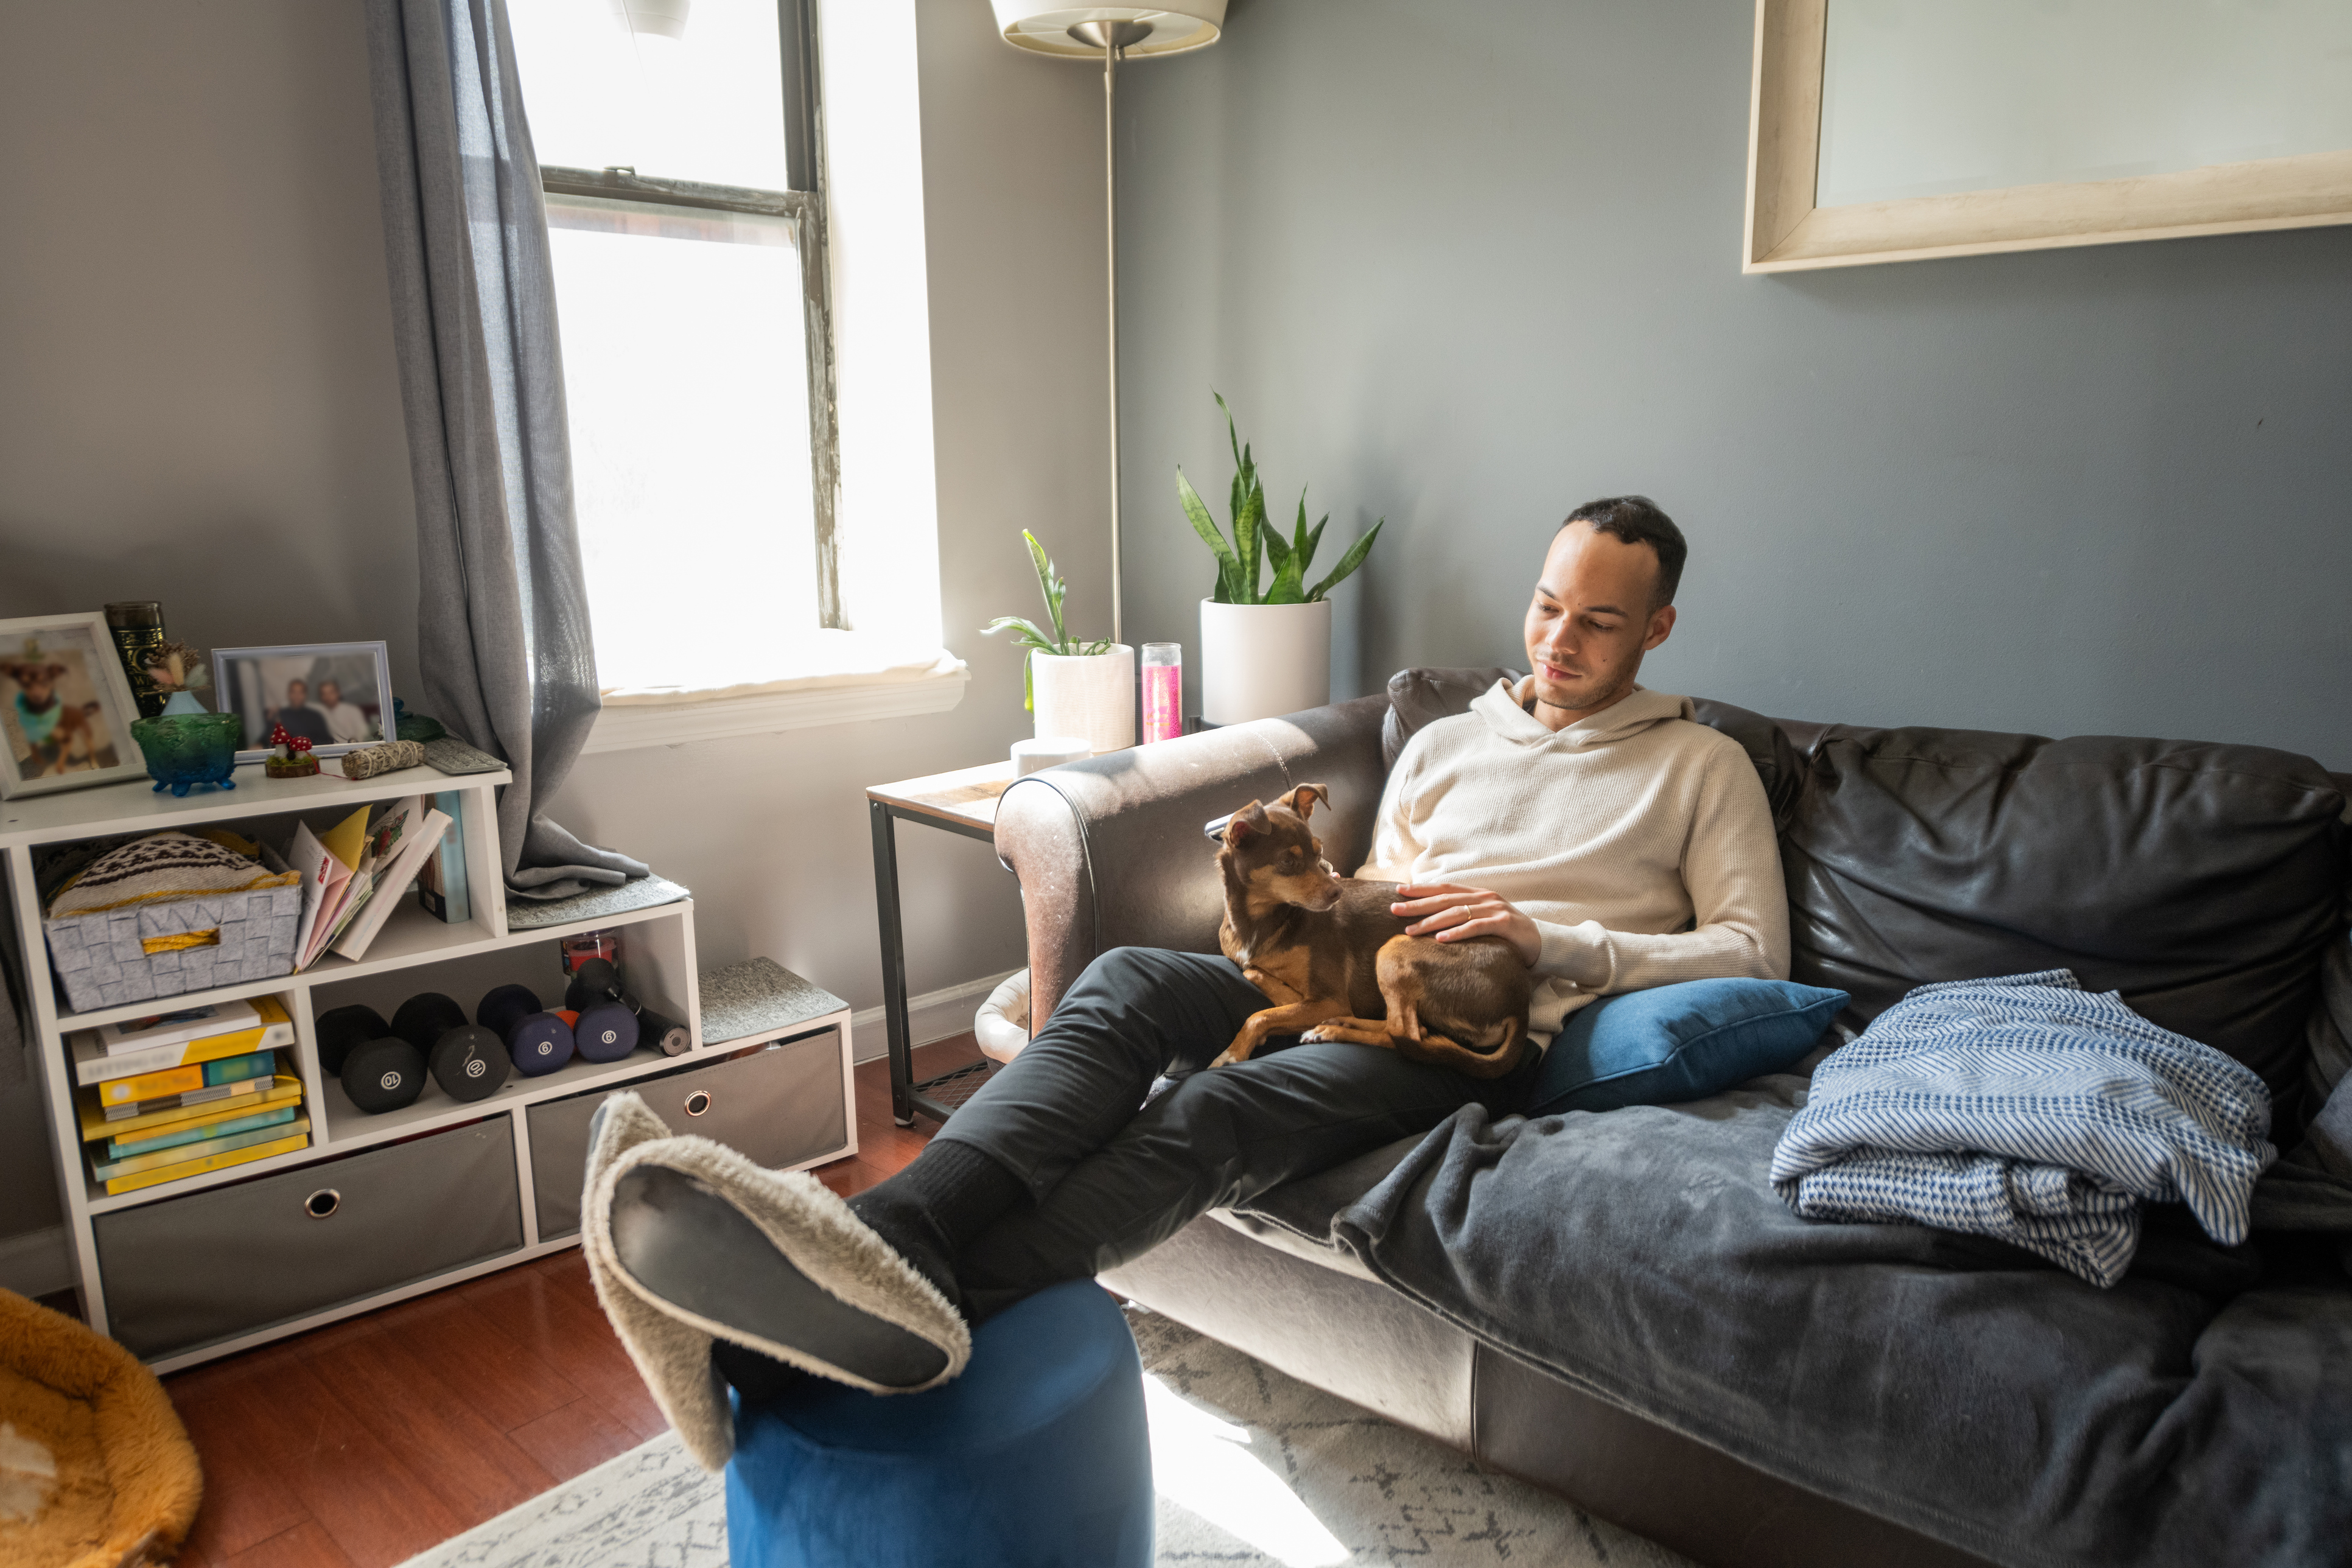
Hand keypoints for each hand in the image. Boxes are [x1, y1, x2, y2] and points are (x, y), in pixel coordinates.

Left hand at [1392, 884, 1539, 964]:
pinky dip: (1457, 933)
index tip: (1399, 890)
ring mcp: (1495, 909)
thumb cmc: (1507, 933)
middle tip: (1394, 909)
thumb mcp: (1484, 919)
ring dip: (1431, 922)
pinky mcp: (1503, 924)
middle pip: (1445, 899)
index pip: (1444, 888)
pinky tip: (1440, 940)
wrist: (1541, 942)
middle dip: (1417, 904)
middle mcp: (1485, 898)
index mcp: (1478, 894)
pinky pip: (1476, 927)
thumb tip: (1433, 921)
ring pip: (1456, 913)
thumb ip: (1464, 915)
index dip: (1421, 888)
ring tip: (1411, 930)